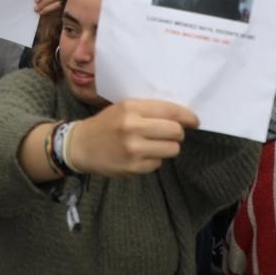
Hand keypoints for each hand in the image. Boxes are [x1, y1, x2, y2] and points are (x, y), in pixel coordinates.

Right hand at [69, 99, 198, 176]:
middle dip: (177, 133)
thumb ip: (148, 110)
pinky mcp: (133, 167)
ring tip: (153, 145)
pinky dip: (154, 160)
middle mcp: (133, 127)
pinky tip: (140, 155)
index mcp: (131, 107)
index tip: (195, 121)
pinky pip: (158, 164)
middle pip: (176, 131)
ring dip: (167, 147)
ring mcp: (134, 149)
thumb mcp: (123, 108)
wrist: (81, 145)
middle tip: (170, 134)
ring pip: (172, 149)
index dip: (188, 116)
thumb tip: (181, 116)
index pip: (171, 111)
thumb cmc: (106, 124)